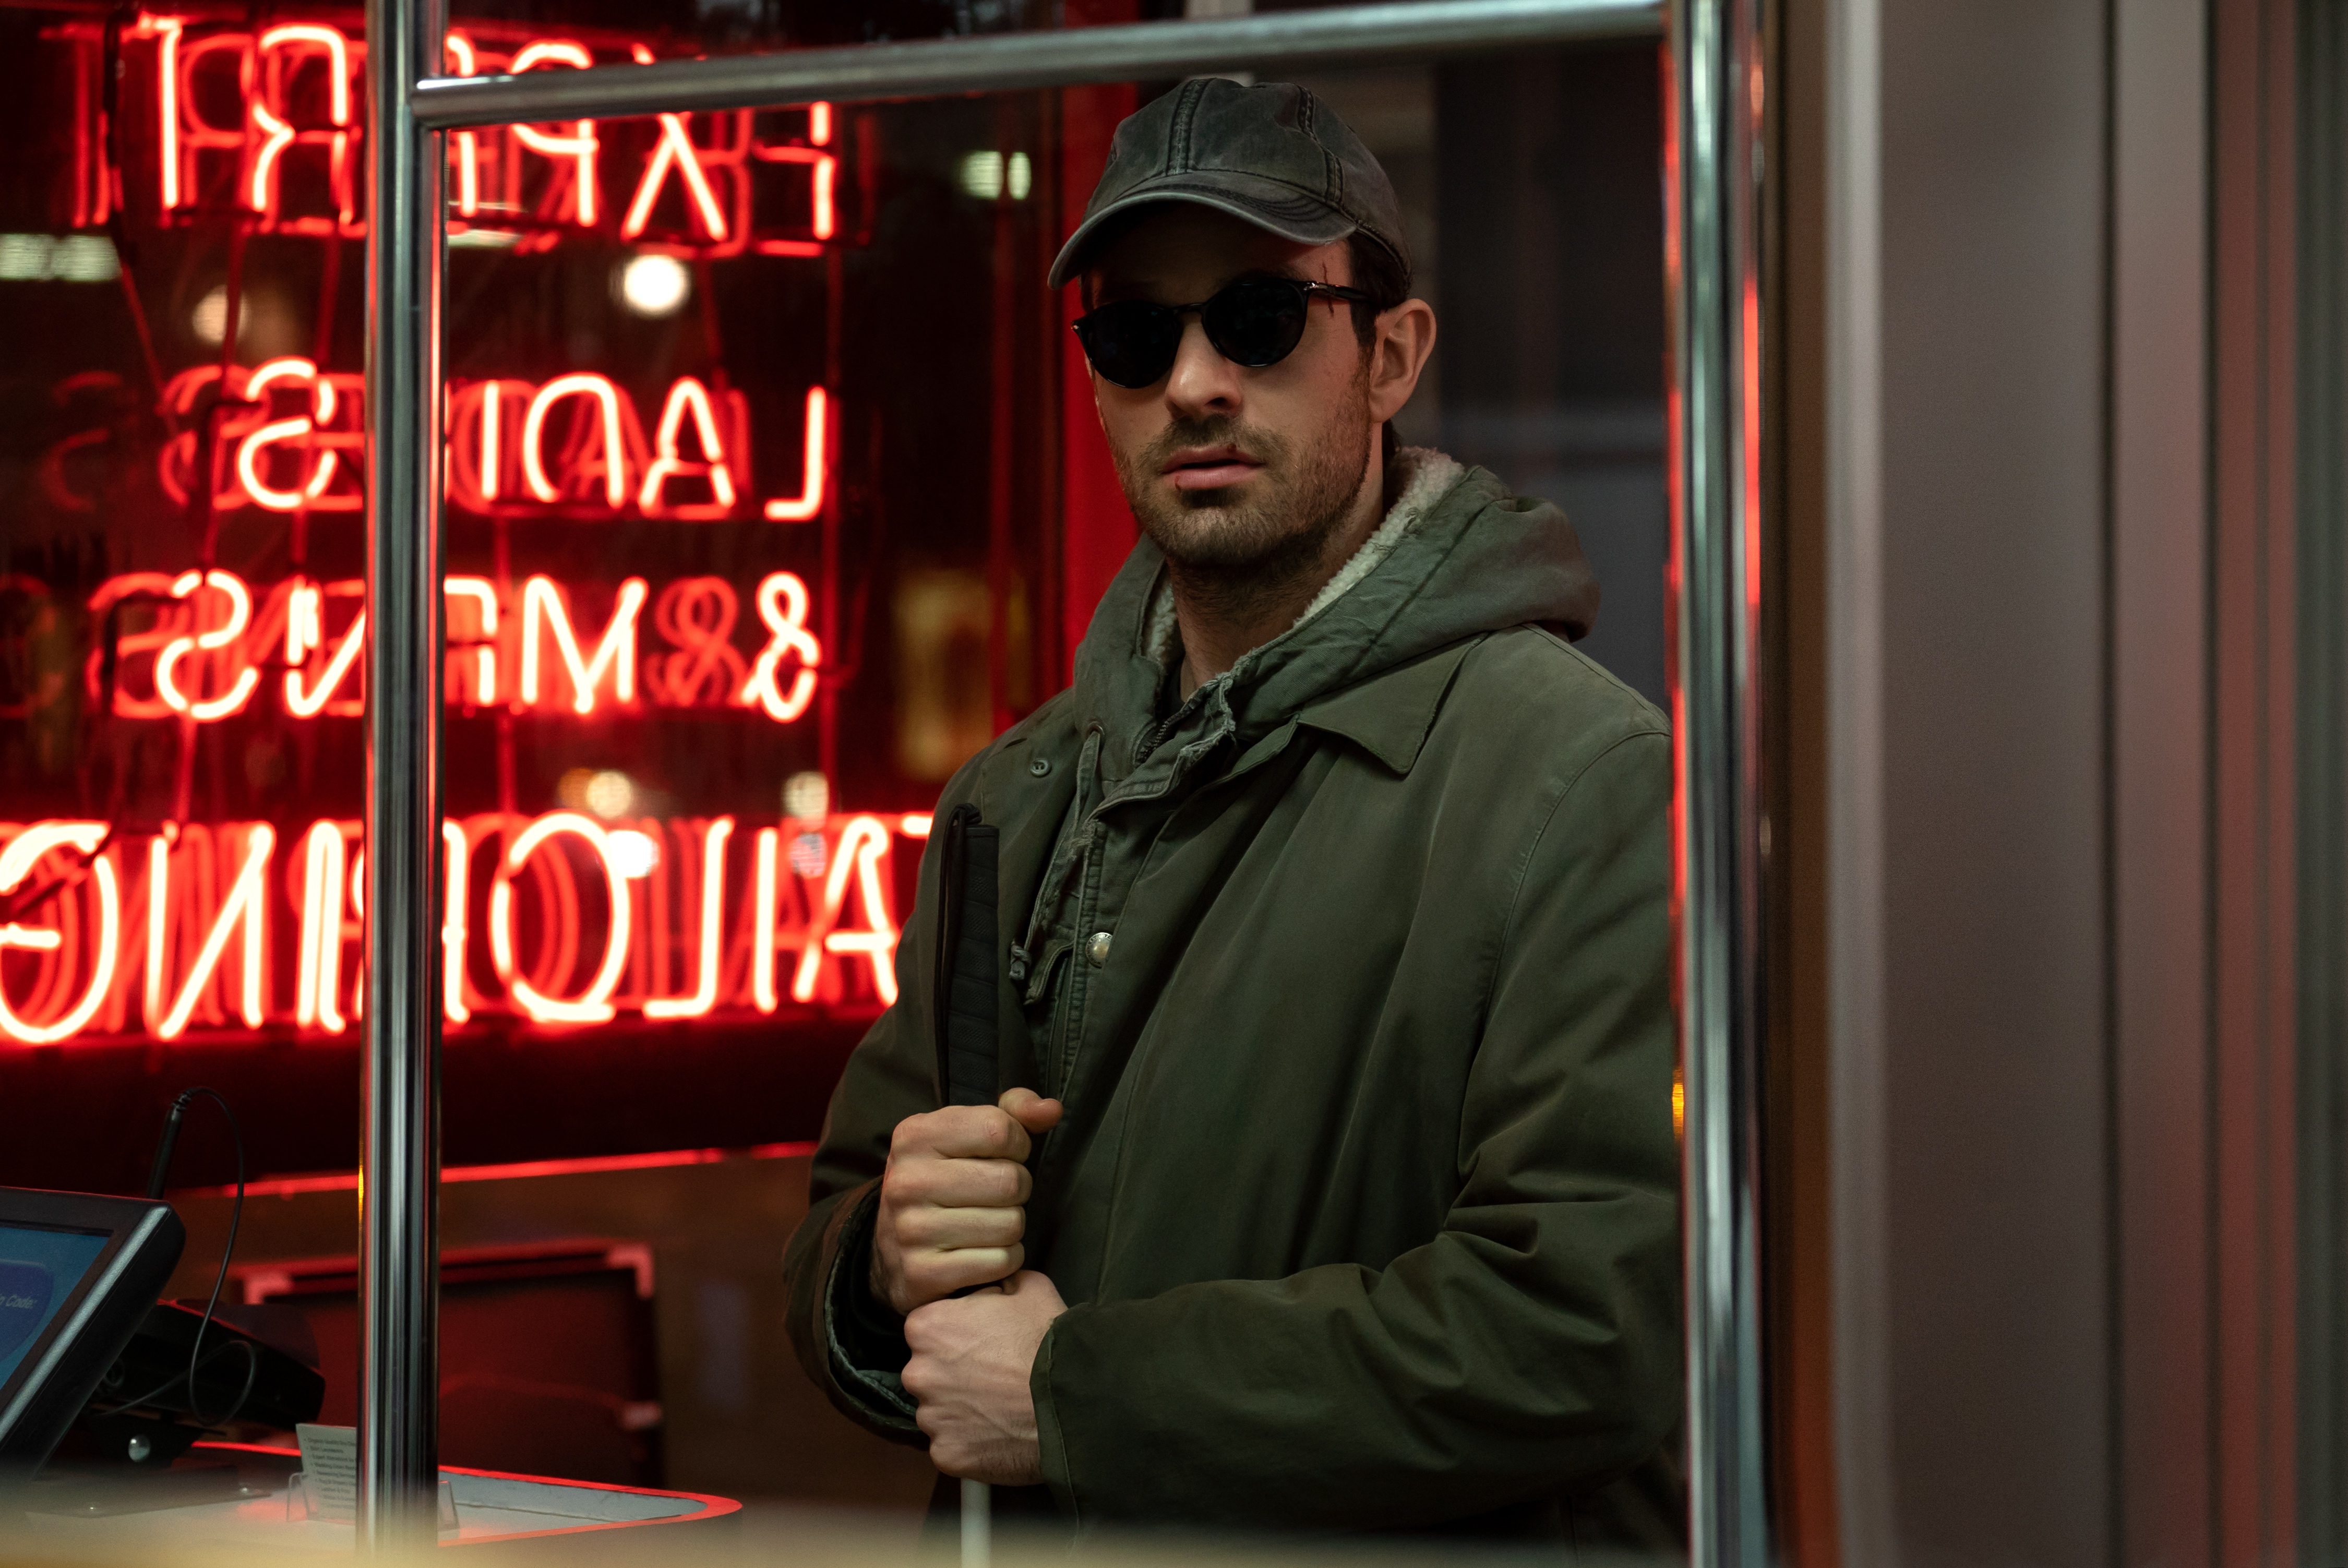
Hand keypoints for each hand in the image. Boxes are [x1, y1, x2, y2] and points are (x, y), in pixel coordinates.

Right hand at [871, 1088, 1061, 1313]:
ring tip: (988, 1222)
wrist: (891, 1249)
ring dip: (1011, 1226)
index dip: (1017, 1144)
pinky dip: (1004, 1259)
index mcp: (914, 1136)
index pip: (999, 1130)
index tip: (1004, 1156)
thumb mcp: (965, 1133)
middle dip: (1018, 1189)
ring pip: (1010, 1224)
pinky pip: (1000, 1262)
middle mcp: (906, 1181)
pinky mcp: (923, 1273)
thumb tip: (1051, 1110)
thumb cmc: (943, 1179)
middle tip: (998, 1195)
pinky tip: (982, 1252)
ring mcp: (911, 1230)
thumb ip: (1012, 1111)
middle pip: (1010, 1180)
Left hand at [903, 1270, 1066, 1483]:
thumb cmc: (1047, 1342)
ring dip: (960, 1409)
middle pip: (928, 1371)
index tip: (982, 1342)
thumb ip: (997, 1282)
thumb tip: (991, 1288)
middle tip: (992, 1376)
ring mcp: (930, 1418)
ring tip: (998, 1407)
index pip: (927, 1329)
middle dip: (953, 1373)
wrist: (1070, 1403)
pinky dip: (969, 1442)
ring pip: (937, 1411)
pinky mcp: (945, 1454)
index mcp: (927, 1327)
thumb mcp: (1029, 1287)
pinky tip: (998, 1432)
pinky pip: (950, 1446)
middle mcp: (918, 1373)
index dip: (957, 1334)